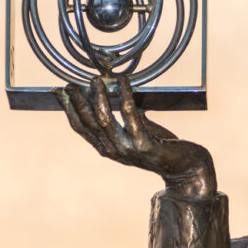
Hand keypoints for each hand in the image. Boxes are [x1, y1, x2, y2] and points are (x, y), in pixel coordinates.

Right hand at [54, 76, 215, 197]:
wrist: (187, 168)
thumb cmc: (163, 148)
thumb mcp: (139, 133)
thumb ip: (127, 120)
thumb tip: (116, 93)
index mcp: (108, 149)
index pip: (81, 128)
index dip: (69, 110)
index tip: (60, 92)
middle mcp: (113, 151)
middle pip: (88, 123)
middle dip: (77, 102)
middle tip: (71, 83)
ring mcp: (127, 149)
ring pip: (104, 120)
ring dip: (98, 97)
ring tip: (95, 80)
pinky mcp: (143, 144)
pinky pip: (130, 115)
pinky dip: (125, 95)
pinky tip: (123, 81)